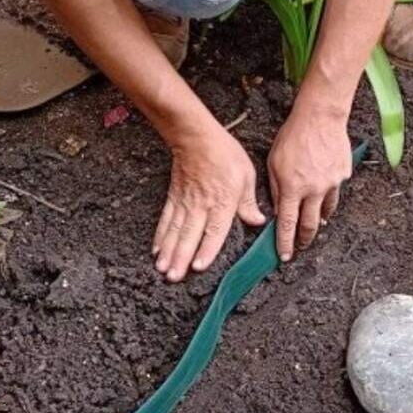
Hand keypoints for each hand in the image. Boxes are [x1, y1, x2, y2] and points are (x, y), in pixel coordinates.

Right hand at [153, 125, 265, 281]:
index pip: (214, 231)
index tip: (198, 266)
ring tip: (163, 269)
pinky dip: (160, 237)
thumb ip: (248, 203)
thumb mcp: (246, 176)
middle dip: (181, 258)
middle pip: (190, 236)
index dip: (206, 249)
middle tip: (174, 276)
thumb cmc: (224, 154)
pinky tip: (156, 251)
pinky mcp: (173, 198)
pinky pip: (166, 220)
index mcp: (222, 202)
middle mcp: (202, 205)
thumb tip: (257, 221)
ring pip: (175, 231)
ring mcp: (185, 202)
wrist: (196, 136)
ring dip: (168, 252)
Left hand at [268, 104, 351, 261]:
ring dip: (319, 218)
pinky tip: (324, 187)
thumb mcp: (273, 163)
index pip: (287, 224)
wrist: (320, 117)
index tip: (284, 256)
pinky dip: (329, 193)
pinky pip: (335, 190)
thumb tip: (278, 211)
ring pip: (326, 210)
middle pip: (310, 225)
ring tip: (315, 221)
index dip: (285, 243)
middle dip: (304, 239)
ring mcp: (331, 183)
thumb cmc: (293, 136)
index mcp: (292, 188)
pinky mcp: (343, 174)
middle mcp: (313, 190)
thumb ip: (276, 190)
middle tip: (301, 246)